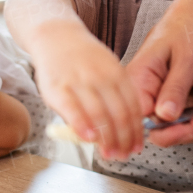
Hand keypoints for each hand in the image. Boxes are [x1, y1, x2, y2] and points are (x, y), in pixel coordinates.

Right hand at [32, 24, 143, 159]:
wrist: (56, 36)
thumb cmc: (83, 57)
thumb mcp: (108, 68)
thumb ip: (117, 93)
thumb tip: (127, 127)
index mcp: (117, 73)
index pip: (132, 107)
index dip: (136, 131)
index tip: (137, 146)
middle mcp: (101, 77)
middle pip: (119, 114)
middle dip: (123, 139)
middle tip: (124, 155)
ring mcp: (79, 81)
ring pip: (99, 115)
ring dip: (107, 138)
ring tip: (110, 154)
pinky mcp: (58, 87)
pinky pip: (73, 110)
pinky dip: (83, 126)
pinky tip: (89, 138)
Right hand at [127, 0, 192, 122]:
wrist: (186, 24)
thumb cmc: (184, 35)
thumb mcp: (186, 61)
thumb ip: (175, 88)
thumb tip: (165, 117)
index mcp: (138, 82)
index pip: (146, 122)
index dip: (175, 129)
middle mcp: (140, 96)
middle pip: (160, 132)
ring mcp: (152, 101)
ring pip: (172, 130)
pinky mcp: (164, 103)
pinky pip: (178, 122)